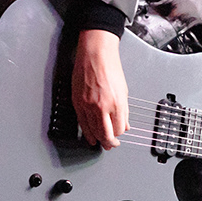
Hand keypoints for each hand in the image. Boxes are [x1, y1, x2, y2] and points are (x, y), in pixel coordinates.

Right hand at [72, 29, 129, 148]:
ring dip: (97, 139)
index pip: (118, 130)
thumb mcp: (123, 91)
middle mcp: (102, 107)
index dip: (119, 135)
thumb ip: (124, 111)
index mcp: (116, 103)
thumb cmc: (110, 67)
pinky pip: (81, 122)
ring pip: (92, 131)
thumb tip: (124, 125)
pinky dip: (86, 131)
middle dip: (108, 143)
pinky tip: (89, 135)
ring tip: (100, 143)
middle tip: (110, 146)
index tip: (119, 136)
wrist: (95, 54)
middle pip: (105, 134)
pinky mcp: (77, 102)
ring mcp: (87, 105)